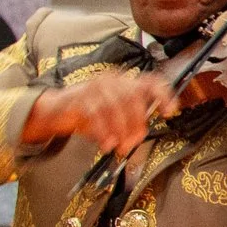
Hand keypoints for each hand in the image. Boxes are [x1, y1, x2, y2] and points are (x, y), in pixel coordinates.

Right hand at [22, 71, 178, 159]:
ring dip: (119, 130)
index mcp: (126, 83)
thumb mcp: (114, 118)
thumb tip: (136, 138)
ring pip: (114, 106)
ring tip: (119, 147)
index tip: (169, 112)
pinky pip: (95, 113)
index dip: (163, 95)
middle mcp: (113, 80)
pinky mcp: (79, 95)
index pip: (151, 82)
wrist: (57, 110)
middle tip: (133, 143)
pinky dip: (103, 131)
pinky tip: (105, 143)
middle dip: (136, 124)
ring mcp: (95, 85)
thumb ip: (129, 125)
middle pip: (133, 98)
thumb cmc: (91, 114)